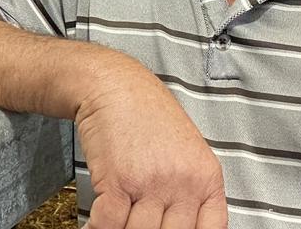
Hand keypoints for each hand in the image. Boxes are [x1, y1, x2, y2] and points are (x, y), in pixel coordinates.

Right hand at [76, 61, 226, 228]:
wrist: (114, 85)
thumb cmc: (145, 113)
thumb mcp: (184, 150)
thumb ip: (188, 187)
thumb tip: (182, 222)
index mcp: (206, 177)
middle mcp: (183, 183)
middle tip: (137, 224)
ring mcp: (151, 183)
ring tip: (115, 224)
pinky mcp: (118, 181)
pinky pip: (109, 223)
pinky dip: (97, 228)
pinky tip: (94, 225)